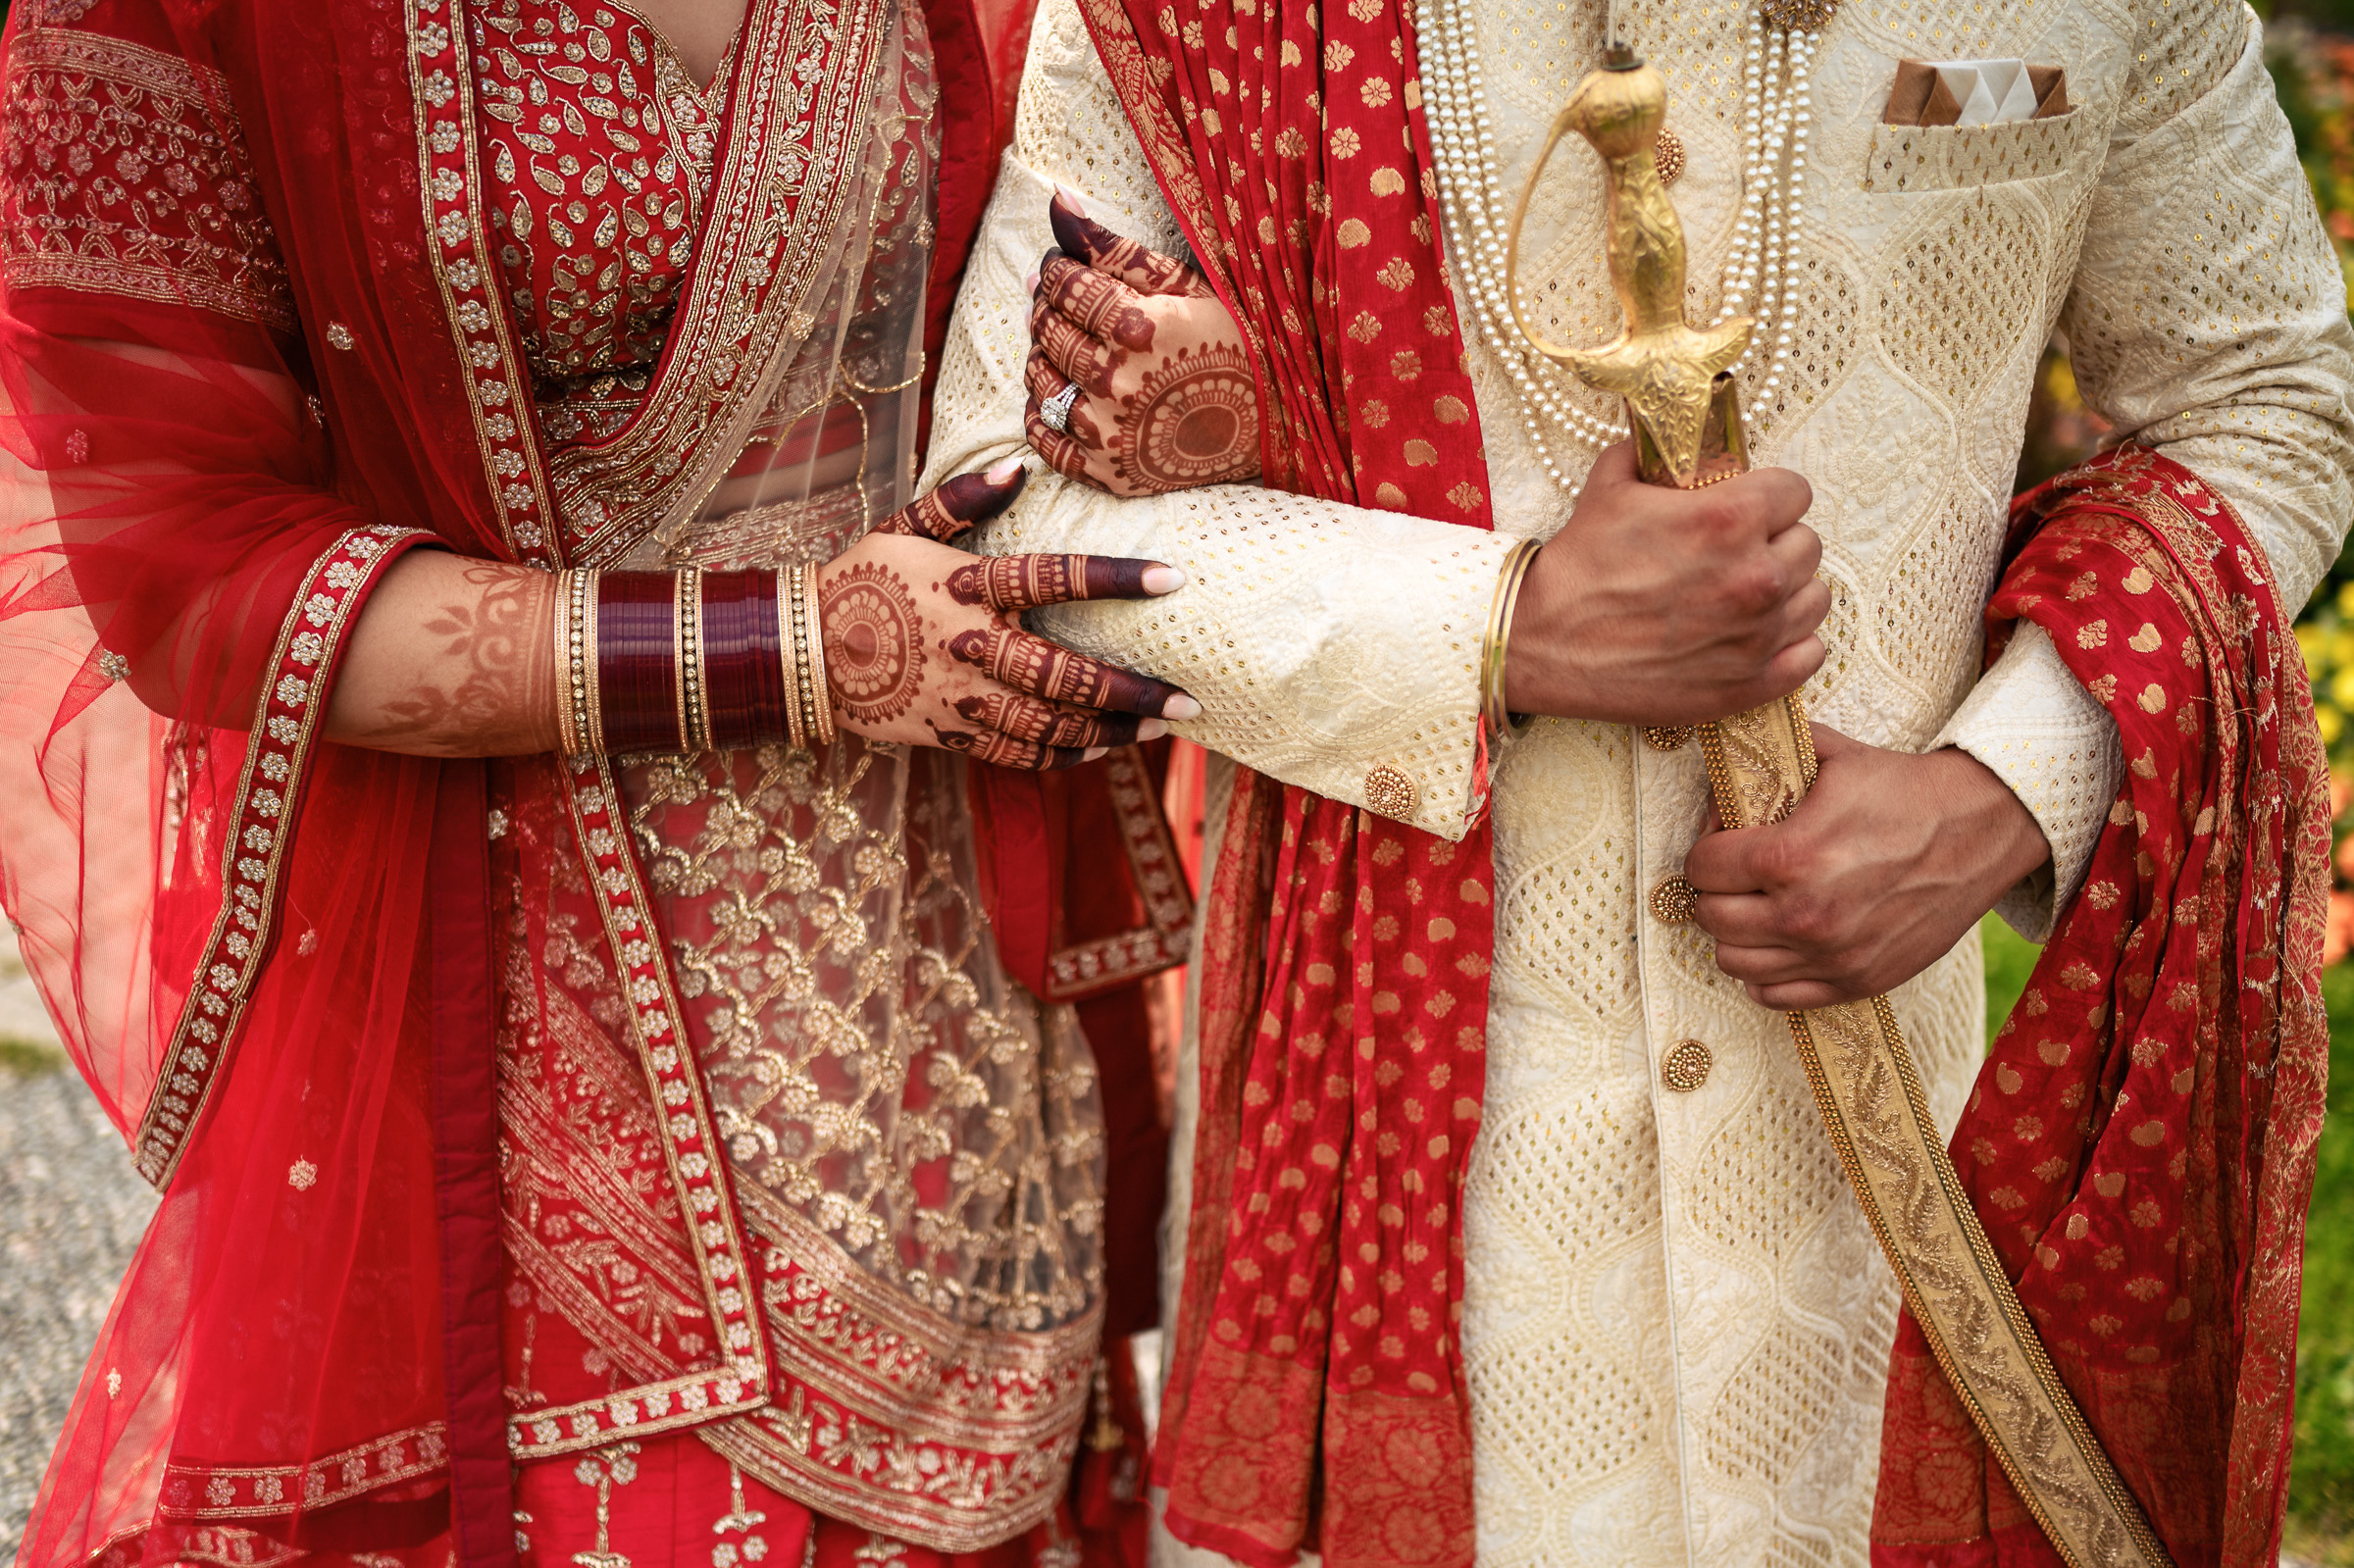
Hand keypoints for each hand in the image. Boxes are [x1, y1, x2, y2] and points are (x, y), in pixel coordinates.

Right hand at [824, 458, 1199, 768]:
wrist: (803, 653)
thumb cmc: (861, 580)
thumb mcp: (902, 526)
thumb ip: (961, 498)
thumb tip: (1020, 468)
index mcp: (966, 588)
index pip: (1053, 578)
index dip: (1116, 578)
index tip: (1172, 578)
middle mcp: (972, 647)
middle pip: (1066, 675)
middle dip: (1132, 690)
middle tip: (1188, 698)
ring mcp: (963, 697)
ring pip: (1052, 724)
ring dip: (1111, 730)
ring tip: (1160, 727)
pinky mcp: (952, 732)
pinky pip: (1020, 753)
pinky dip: (1066, 755)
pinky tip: (1102, 749)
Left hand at [1023, 190, 1260, 495]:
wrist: (1279, 420)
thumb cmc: (1237, 341)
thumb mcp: (1184, 285)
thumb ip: (1115, 249)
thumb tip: (1055, 201)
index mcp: (1138, 327)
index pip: (1063, 286)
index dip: (1056, 269)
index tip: (1065, 266)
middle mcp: (1118, 382)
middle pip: (1047, 331)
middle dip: (1049, 307)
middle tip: (1067, 301)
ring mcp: (1111, 434)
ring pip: (1039, 382)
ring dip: (1041, 356)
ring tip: (1066, 343)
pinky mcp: (1111, 474)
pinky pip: (1047, 445)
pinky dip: (1039, 416)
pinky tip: (1056, 394)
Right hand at [1504, 442, 1827, 724]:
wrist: (1544, 644)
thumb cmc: (1577, 568)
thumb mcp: (1611, 485)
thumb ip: (1657, 453)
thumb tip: (1675, 438)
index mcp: (1731, 518)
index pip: (1796, 491)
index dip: (1767, 496)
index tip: (1746, 508)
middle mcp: (1756, 575)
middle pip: (1807, 544)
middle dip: (1775, 542)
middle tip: (1736, 554)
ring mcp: (1758, 635)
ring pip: (1815, 597)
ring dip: (1787, 592)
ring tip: (1747, 595)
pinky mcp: (1751, 683)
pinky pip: (1810, 653)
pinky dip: (1790, 644)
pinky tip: (1756, 635)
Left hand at [1682, 726, 2051, 1008]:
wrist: (1981, 828)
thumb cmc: (1904, 790)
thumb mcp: (1830, 757)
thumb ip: (1764, 766)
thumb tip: (1718, 787)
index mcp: (1790, 857)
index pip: (1702, 868)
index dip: (1706, 849)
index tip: (1724, 841)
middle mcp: (1805, 915)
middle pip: (1711, 918)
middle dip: (1715, 890)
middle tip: (1735, 875)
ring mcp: (1832, 955)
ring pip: (1734, 962)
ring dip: (1736, 933)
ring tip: (1756, 908)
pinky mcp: (1859, 981)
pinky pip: (1776, 996)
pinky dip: (1766, 973)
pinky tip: (1779, 943)